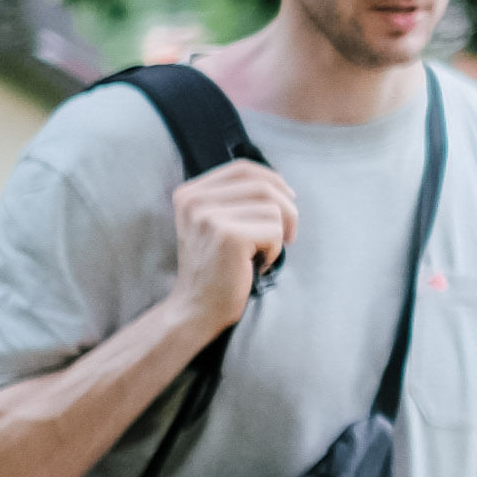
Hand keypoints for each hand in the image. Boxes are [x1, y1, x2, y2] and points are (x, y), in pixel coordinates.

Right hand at [166, 162, 298, 333]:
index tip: (287, 199)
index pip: (242, 168)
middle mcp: (194, 200)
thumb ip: (236, 200)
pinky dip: (274, 250)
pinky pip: (274, 230)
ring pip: (273, 208)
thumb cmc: (215, 268)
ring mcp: (209, 216)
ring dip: (278, 234)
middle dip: (286, 210)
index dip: (272, 179)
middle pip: (263, 186)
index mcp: (189, 194)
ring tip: (261, 254)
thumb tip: (281, 185)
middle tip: (286, 235)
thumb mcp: (215, 225)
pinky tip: (257, 265)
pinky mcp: (229, 235)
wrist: (196, 308)